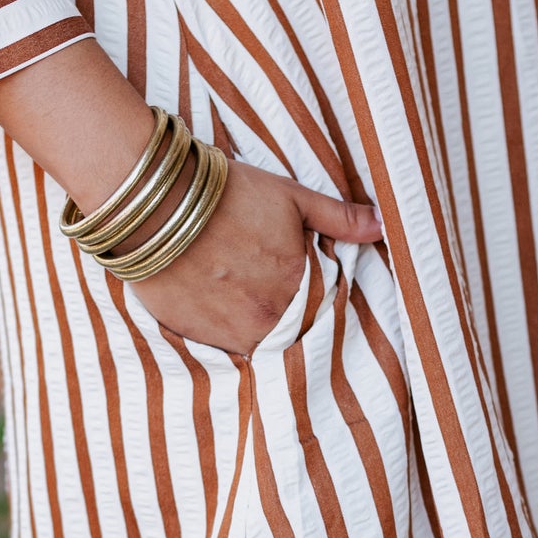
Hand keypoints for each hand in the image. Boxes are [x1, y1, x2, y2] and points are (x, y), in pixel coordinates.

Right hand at [0, 46, 381, 354]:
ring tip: (243, 298)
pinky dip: (224, 329)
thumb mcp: (291, 197)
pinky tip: (218, 303)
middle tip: (271, 293)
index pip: (323, 315)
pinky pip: (220, 344)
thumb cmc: (226, 193)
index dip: (320, 305)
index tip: (314, 296)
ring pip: (256, 343)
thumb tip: (383, 225)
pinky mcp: (193, 336)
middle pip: (290, 333)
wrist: (154, 204)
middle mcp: (267, 321)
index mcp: (298, 290)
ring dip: (257, 328)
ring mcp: (228, 334)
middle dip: (290, 319)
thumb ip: (339, 218)